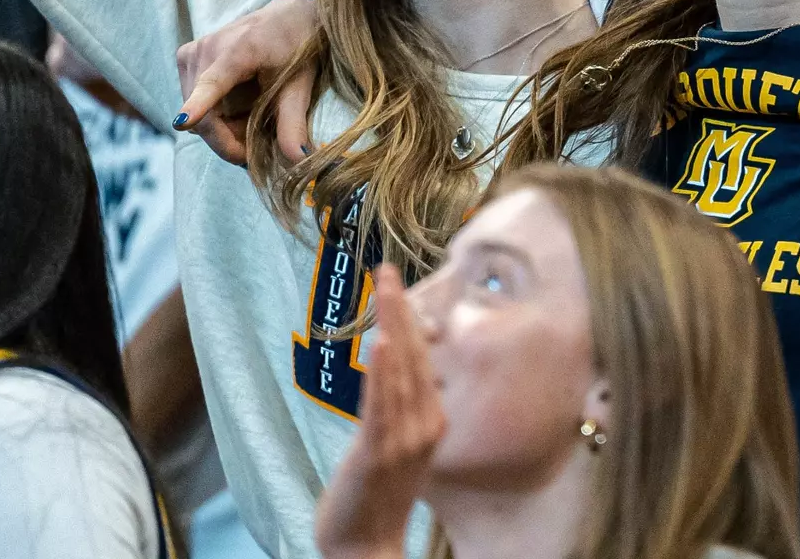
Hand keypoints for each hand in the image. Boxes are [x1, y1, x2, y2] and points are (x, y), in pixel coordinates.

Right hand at [175, 0, 319, 164]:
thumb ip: (293, 122)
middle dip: (229, 141)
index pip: (213, 84)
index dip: (198, 107)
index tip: (182, 122)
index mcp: (238, 51)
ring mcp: (191, 53)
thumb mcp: (300, 86)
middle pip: (204, 116)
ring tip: (253, 115)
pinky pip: (194, 102)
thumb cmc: (298, 47)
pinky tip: (239, 105)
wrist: (290, 13)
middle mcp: (206, 50)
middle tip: (257, 147)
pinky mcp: (186, 57)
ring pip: (197, 115)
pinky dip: (215, 115)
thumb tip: (299, 159)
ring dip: (223, 129)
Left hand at [315, 266, 445, 558]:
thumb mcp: (396, 445)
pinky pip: (382, 405)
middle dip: (400, 310)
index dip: (408, 318)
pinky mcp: (378, 452)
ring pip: (400, 372)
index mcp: (432, 419)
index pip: (421, 358)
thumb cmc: (377, 496)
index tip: (396, 284)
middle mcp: (425, 424)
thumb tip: (391, 368)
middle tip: (387, 270)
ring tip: (385, 290)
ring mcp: (404, 438)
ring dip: (392, 327)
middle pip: (414, 355)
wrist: (367, 548)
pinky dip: (384, 372)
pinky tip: (382, 342)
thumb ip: (398, 408)